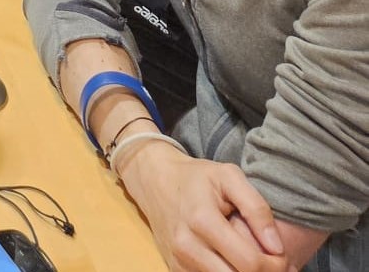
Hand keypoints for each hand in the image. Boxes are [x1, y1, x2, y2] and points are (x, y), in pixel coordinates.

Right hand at [121, 142, 287, 271]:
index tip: (283, 256)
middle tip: (274, 263)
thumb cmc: (196, 177)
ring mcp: (178, 260)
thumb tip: (276, 247)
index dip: (276, 265)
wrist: (155, 181)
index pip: (250, 263)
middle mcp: (187, 246)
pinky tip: (235, 264)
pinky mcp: (174, 268)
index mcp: (202, 221)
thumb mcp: (229, 177)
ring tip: (256, 263)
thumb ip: (256, 207)